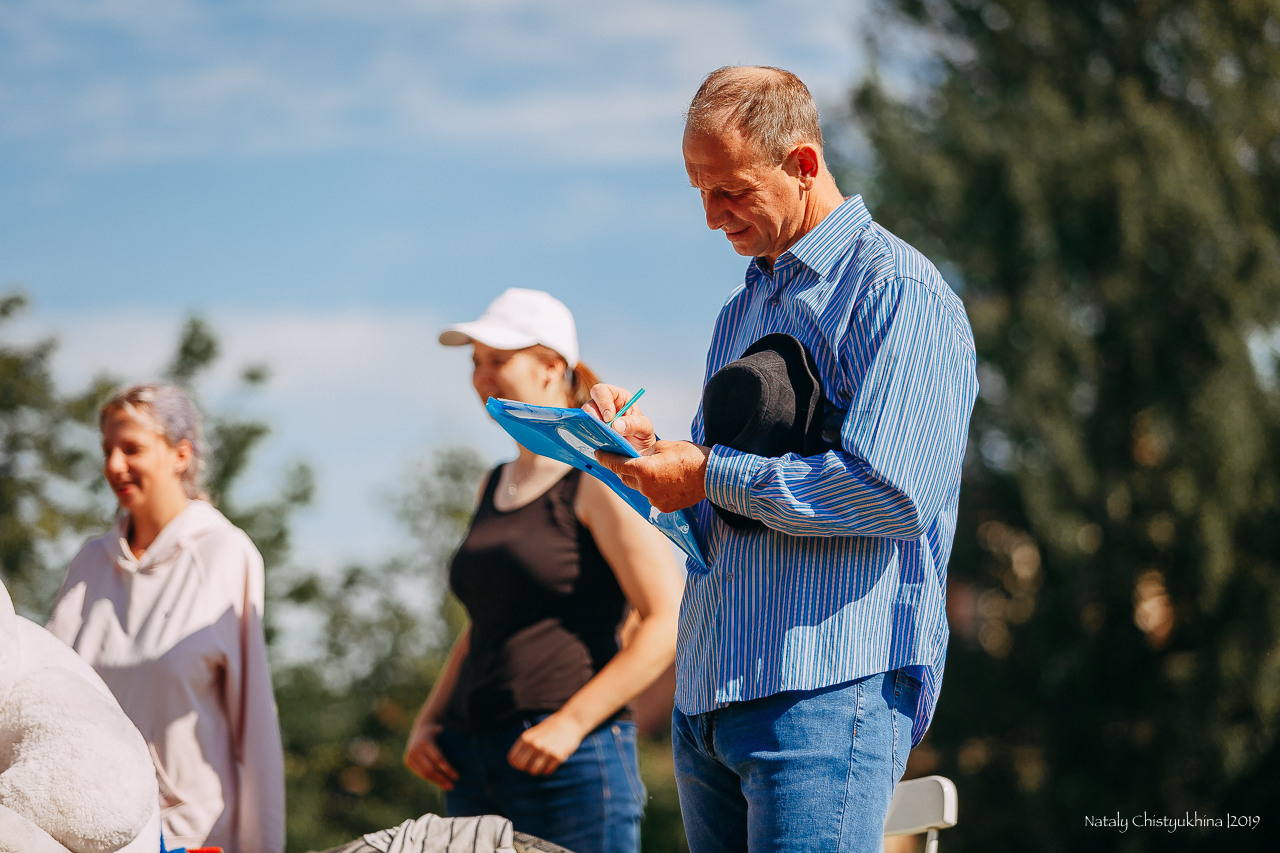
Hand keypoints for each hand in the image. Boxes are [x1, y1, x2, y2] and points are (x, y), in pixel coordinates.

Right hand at [404, 718, 458, 789]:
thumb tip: (468, 762)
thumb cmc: (439, 732)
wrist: (422, 726)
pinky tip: (440, 783)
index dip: (448, 769)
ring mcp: (410, 755)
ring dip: (437, 781)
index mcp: (427, 741)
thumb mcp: (445, 735)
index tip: (457, 776)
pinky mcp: (408, 761)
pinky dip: (431, 779)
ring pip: (425, 773)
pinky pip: (421, 773)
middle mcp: (416, 748)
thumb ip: (452, 745)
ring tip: (448, 787)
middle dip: (442, 778)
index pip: (438, 759)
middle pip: (431, 769)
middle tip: (453, 785)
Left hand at [507, 713, 587, 776]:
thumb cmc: (551, 727)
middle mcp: (534, 744)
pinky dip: (549, 768)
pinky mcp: (557, 756)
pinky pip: (547, 771)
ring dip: (538, 768)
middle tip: (533, 763)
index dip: (517, 763)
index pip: (513, 759)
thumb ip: (525, 745)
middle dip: (526, 767)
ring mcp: (546, 751)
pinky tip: (552, 760)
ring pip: (534, 771)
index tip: (523, 762)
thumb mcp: (534, 732)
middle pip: (522, 767)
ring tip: (544, 761)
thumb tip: (516, 763)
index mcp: (526, 737)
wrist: (571, 721)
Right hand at [584, 384, 655, 454]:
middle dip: (593, 415)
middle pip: (590, 403)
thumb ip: (634, 424)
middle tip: (602, 428)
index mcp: (619, 397)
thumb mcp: (645, 428)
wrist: (639, 453)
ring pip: (585, 418)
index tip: (609, 418)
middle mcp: (604, 406)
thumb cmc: (643, 436)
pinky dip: (588, 435)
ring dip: (591, 427)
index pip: (603, 391)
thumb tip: (614, 425)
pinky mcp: (592, 431)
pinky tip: (597, 442)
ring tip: (602, 437)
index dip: (603, 402)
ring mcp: (597, 419)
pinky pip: (584, 430)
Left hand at [595, 440, 710, 512]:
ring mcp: (654, 500)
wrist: (712, 476)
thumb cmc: (689, 456)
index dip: (605, 459)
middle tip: (625, 461)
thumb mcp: (664, 447)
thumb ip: (645, 453)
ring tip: (654, 471)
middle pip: (626, 478)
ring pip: (640, 488)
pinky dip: (654, 490)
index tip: (598, 454)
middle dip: (624, 469)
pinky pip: (652, 497)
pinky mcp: (663, 508)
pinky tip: (665, 482)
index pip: (616, 464)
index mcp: (643, 470)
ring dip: (641, 480)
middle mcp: (645, 488)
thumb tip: (636, 457)